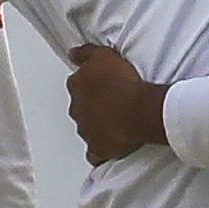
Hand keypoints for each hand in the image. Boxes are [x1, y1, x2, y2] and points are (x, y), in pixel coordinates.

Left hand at [65, 45, 166, 165]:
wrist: (137, 108)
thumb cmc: (123, 81)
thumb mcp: (103, 55)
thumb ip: (84, 53)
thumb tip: (71, 54)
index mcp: (76, 86)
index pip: (77, 85)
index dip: (90, 86)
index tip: (103, 87)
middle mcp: (76, 109)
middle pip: (81, 107)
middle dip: (92, 107)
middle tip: (112, 104)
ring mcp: (85, 130)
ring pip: (87, 129)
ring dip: (97, 127)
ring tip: (116, 123)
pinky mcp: (97, 148)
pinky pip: (95, 154)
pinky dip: (101, 151)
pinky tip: (111, 147)